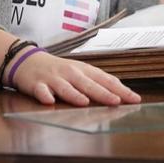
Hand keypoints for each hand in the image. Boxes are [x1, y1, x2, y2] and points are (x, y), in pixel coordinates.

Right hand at [10, 51, 139, 106]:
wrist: (29, 61)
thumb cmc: (59, 70)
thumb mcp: (80, 73)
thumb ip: (97, 83)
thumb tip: (120, 94)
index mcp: (84, 70)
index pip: (105, 79)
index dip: (120, 89)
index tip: (134, 98)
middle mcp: (71, 73)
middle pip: (88, 84)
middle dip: (103, 92)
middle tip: (116, 101)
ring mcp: (53, 78)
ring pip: (65, 87)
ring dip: (74, 94)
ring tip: (84, 102)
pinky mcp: (37, 84)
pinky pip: (41, 91)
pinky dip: (45, 95)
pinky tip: (49, 101)